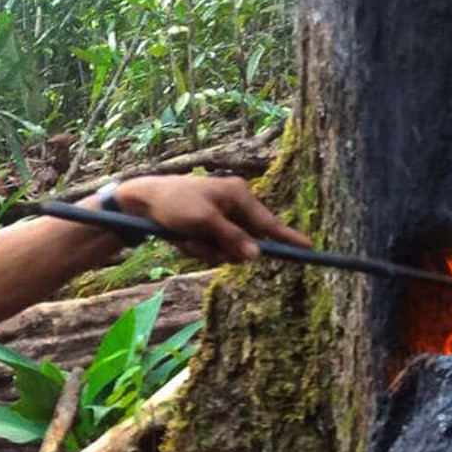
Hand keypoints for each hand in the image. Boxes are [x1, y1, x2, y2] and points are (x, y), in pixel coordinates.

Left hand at [115, 175, 310, 263]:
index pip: (269, 223)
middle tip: (199, 240)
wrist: (143, 202)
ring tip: (185, 236)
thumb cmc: (174, 204)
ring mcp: (221, 218)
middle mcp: (234, 206)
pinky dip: (196, 248)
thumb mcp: (203, 222)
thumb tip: (257, 256)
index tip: (308, 248)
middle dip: (221, 248)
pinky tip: (181, 238)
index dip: (287, 238)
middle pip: (245, 243)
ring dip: (205, 250)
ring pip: (226, 250)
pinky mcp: (209, 228)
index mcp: (239, 195)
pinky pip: (211, 249)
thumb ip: (232, 238)